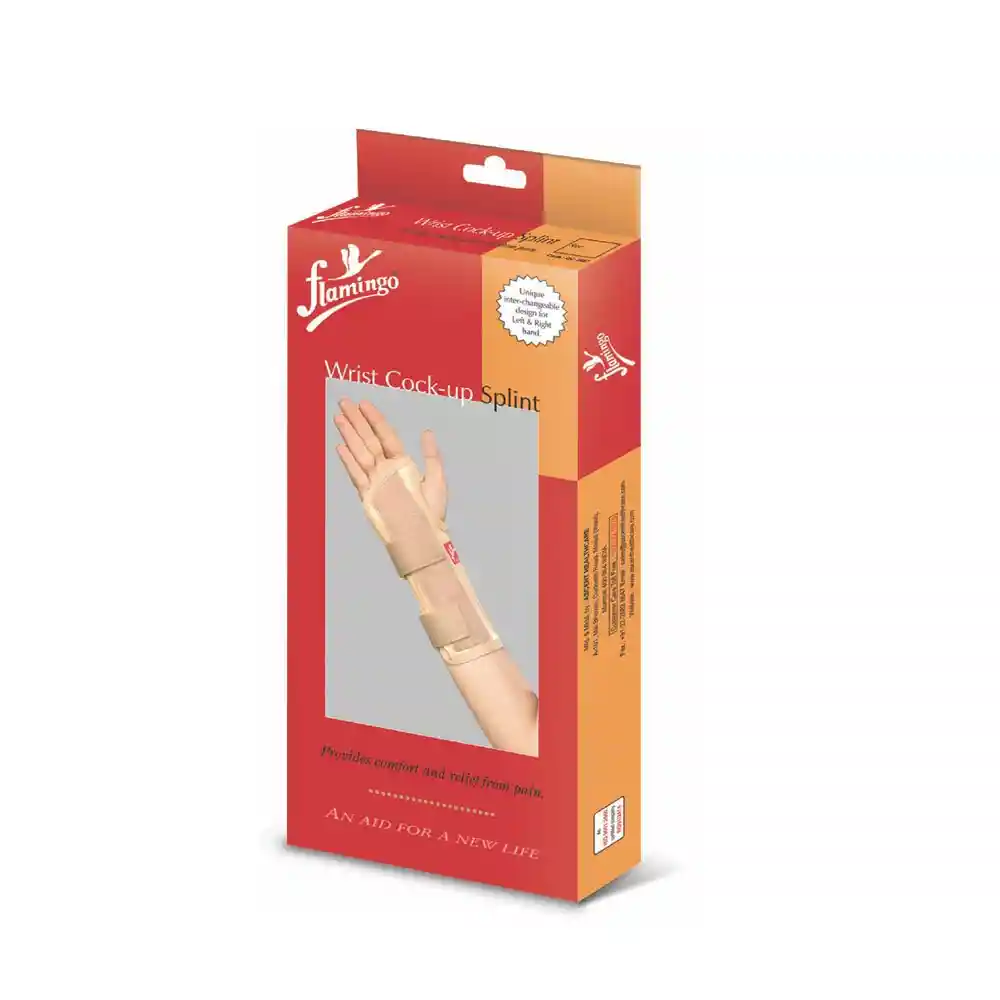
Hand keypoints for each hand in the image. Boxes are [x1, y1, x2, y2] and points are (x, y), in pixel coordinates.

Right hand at [333, 399, 446, 522]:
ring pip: (360, 452)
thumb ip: (430, 455)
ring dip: (349, 435)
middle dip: (356, 421)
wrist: (423, 536)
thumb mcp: (436, 478)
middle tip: (344, 402)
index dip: (375, 419)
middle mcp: (386, 469)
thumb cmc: (431, 510)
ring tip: (338, 418)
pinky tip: (340, 447)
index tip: (364, 404)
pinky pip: (357, 474)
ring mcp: (375, 480)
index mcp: (402, 463)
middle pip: (368, 440)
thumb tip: (426, 431)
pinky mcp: (368, 494)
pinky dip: (348, 461)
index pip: (385, 435)